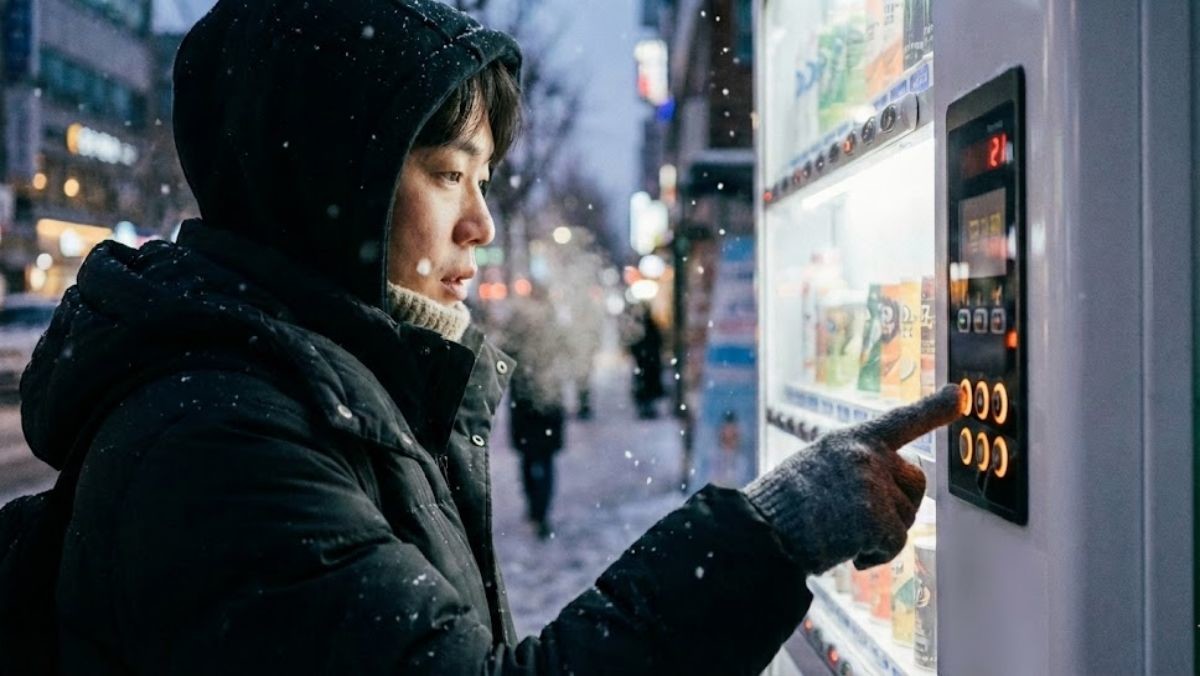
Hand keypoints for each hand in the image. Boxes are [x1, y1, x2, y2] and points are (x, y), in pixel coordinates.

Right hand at [745, 384, 964, 573]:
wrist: (760, 531)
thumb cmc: (783, 507)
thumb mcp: (819, 468)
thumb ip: (856, 469)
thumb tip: (890, 493)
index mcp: (850, 440)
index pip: (900, 421)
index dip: (933, 409)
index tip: (958, 395)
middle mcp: (866, 455)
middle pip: (913, 485)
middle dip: (897, 507)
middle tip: (855, 521)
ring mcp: (872, 485)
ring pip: (904, 519)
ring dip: (878, 535)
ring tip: (836, 531)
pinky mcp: (874, 517)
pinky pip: (894, 545)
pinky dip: (874, 556)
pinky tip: (843, 548)